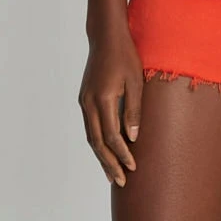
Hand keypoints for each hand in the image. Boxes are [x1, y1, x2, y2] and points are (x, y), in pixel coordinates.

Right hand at [78, 29, 144, 186]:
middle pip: (97, 142)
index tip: (133, 167)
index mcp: (103, 99)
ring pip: (91, 137)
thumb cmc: (125, 56)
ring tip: (112, 175)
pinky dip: (97, 144)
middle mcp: (89, 103)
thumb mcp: (136, 82)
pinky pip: (90, 128)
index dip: (122, 154)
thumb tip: (133, 138)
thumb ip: (134, 110)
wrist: (105, 38)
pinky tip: (105, 152)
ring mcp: (84, 102)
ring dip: (101, 157)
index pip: (112, 136)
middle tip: (121, 182)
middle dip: (109, 164)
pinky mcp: (84, 100)